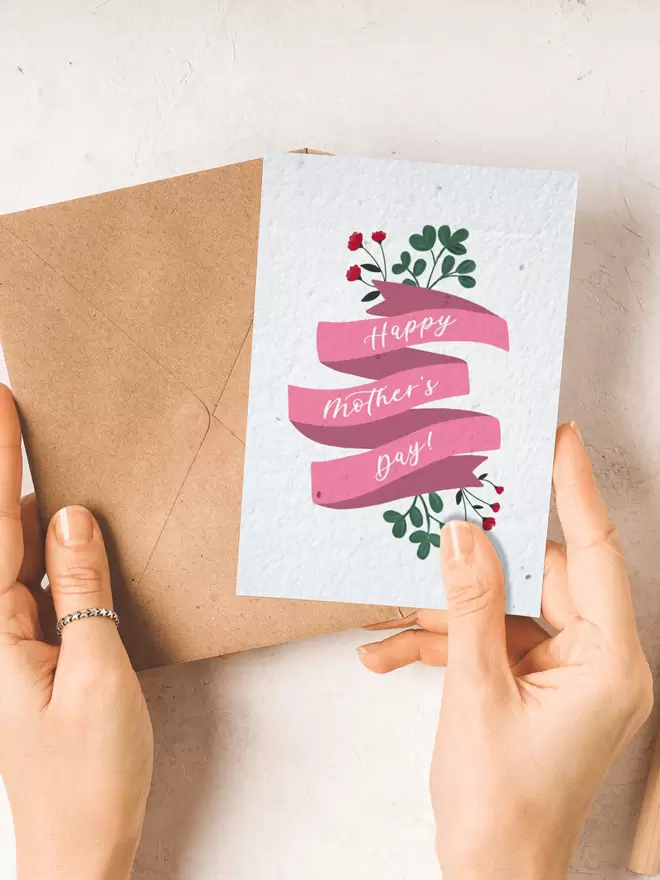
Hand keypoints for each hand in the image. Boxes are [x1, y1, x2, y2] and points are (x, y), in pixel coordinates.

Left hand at [0, 386, 152, 879]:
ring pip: (18, 558)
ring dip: (23, 507)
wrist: (81, 850)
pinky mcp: (36, 658)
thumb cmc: (90, 777)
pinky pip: (41, 588)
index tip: (3, 404)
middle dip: (3, 473)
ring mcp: (12, 646)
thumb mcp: (97, 674)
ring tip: (32, 453)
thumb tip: (68, 518)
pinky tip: (61, 529)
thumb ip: (82, 590)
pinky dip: (49, 550)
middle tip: (11, 410)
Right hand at [359, 423, 652, 878]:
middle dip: (475, 561)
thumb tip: (462, 534)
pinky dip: (441, 645)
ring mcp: (563, 672)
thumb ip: (470, 604)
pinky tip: (385, 654)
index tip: (556, 439)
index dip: (575, 490)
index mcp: (610, 662)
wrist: (490, 875)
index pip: (596, 554)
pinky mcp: (532, 682)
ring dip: (444, 613)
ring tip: (387, 610)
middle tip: (435, 517)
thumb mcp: (476, 692)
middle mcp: (596, 660)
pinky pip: (487, 641)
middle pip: (537, 579)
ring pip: (503, 609)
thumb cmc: (500, 806)